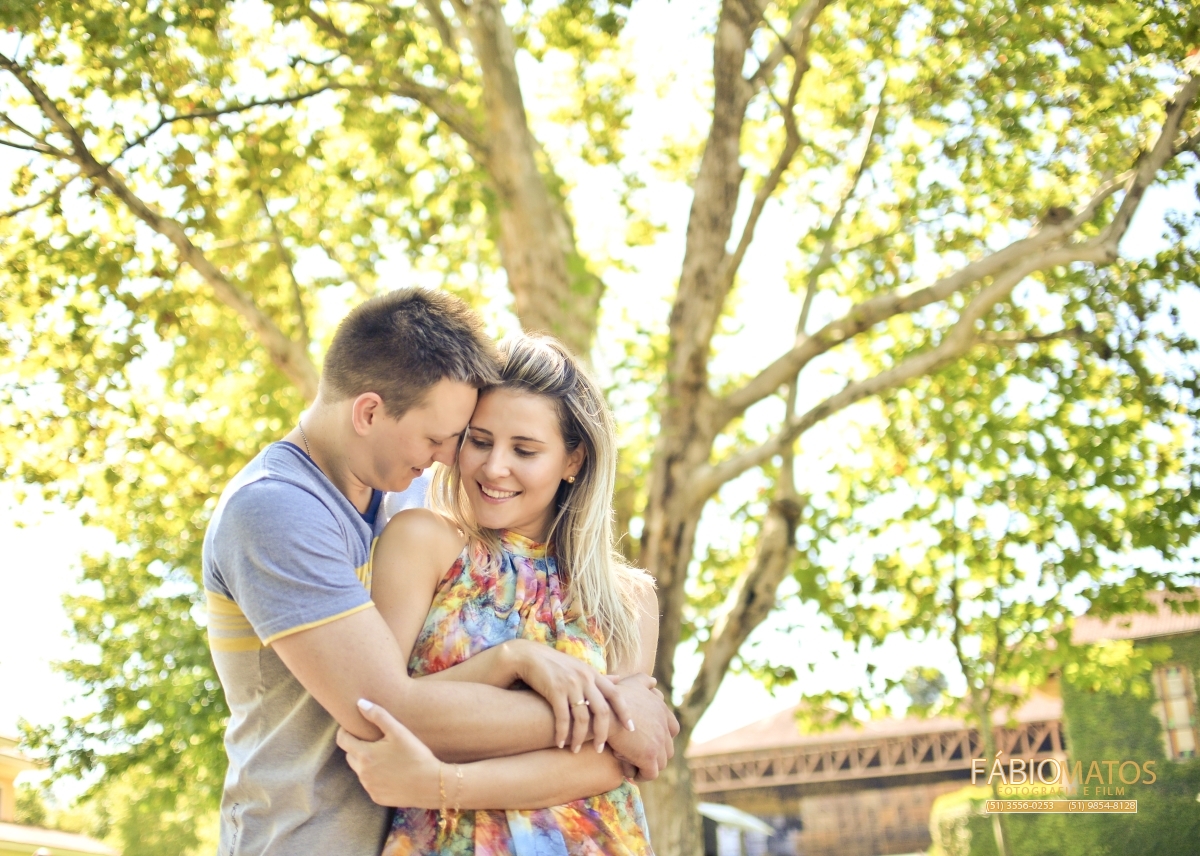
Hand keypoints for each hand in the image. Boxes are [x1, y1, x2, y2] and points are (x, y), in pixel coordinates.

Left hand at [336, 699, 439, 807]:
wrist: (432, 784)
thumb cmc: (416, 755)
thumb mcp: (399, 731)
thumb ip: (378, 715)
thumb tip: (359, 703)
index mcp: (365, 754)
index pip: (342, 740)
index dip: (345, 731)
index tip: (352, 726)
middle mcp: (362, 773)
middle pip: (350, 755)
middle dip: (357, 746)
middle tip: (374, 741)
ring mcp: (369, 787)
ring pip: (360, 770)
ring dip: (366, 762)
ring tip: (386, 756)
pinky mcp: (377, 797)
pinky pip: (370, 784)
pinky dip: (375, 776)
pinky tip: (391, 771)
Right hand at [505, 640, 635, 753]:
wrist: (528, 656)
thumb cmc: (555, 664)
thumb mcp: (580, 667)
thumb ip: (599, 676)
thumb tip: (619, 679)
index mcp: (593, 674)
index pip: (616, 694)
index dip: (625, 712)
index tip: (630, 729)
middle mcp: (585, 678)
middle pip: (602, 710)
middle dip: (602, 733)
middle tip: (600, 748)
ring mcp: (571, 684)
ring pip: (582, 717)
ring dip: (579, 737)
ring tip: (575, 750)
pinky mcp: (555, 690)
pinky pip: (563, 717)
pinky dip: (562, 733)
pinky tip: (560, 743)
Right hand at [603, 673, 679, 780]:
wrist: (600, 713)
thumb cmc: (610, 698)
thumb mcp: (631, 683)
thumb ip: (644, 681)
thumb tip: (654, 681)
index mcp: (662, 709)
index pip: (673, 729)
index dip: (661, 737)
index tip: (645, 741)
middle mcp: (664, 726)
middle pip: (668, 749)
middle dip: (653, 754)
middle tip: (635, 754)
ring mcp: (659, 742)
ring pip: (661, 763)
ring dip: (646, 765)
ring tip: (629, 762)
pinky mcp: (649, 757)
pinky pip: (651, 774)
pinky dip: (641, 774)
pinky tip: (627, 770)